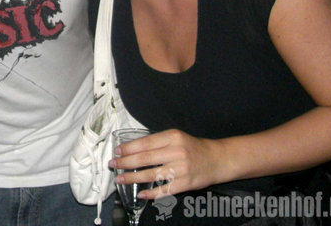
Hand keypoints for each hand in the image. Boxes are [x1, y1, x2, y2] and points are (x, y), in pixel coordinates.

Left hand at [108, 129, 226, 198]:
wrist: (218, 159)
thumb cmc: (193, 147)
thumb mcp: (176, 137)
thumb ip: (158, 142)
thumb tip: (133, 149)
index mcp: (172, 137)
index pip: (145, 143)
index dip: (128, 148)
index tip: (117, 151)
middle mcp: (176, 152)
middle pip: (144, 158)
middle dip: (125, 162)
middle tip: (113, 165)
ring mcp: (181, 169)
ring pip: (151, 175)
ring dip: (132, 178)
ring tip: (120, 178)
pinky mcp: (186, 183)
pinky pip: (165, 190)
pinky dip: (151, 194)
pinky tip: (141, 194)